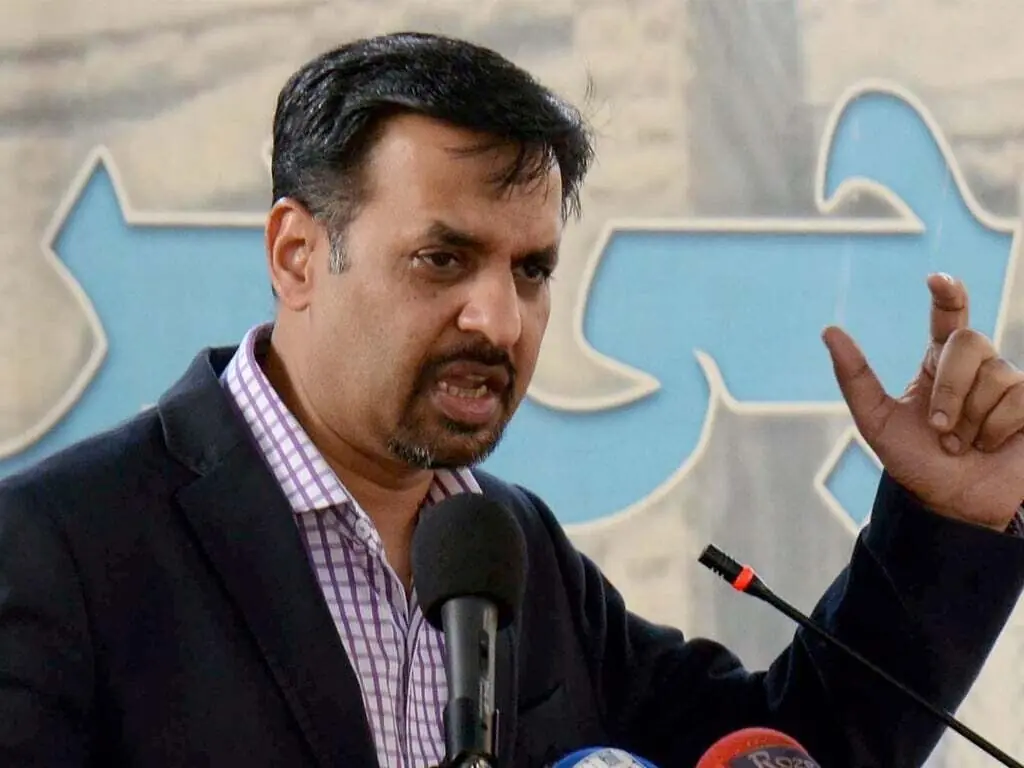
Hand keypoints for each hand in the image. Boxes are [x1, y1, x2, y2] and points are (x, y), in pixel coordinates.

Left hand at [823, 273, 1023, 531]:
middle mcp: (976, 366)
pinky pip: (1018, 400)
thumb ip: (854, 376)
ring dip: (971, 417)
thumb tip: (829, 330)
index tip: (937, 280)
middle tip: (939, 429)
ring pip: (995, 373)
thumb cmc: (915, 463)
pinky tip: (989, 446)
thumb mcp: (875, 421)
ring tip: (961, 444)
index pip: (949, 314)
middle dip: (949, 389)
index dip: (948, 292)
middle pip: (968, 342)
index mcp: (938, 363)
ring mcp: (1008, 384)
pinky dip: (996, 429)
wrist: (951, 504)